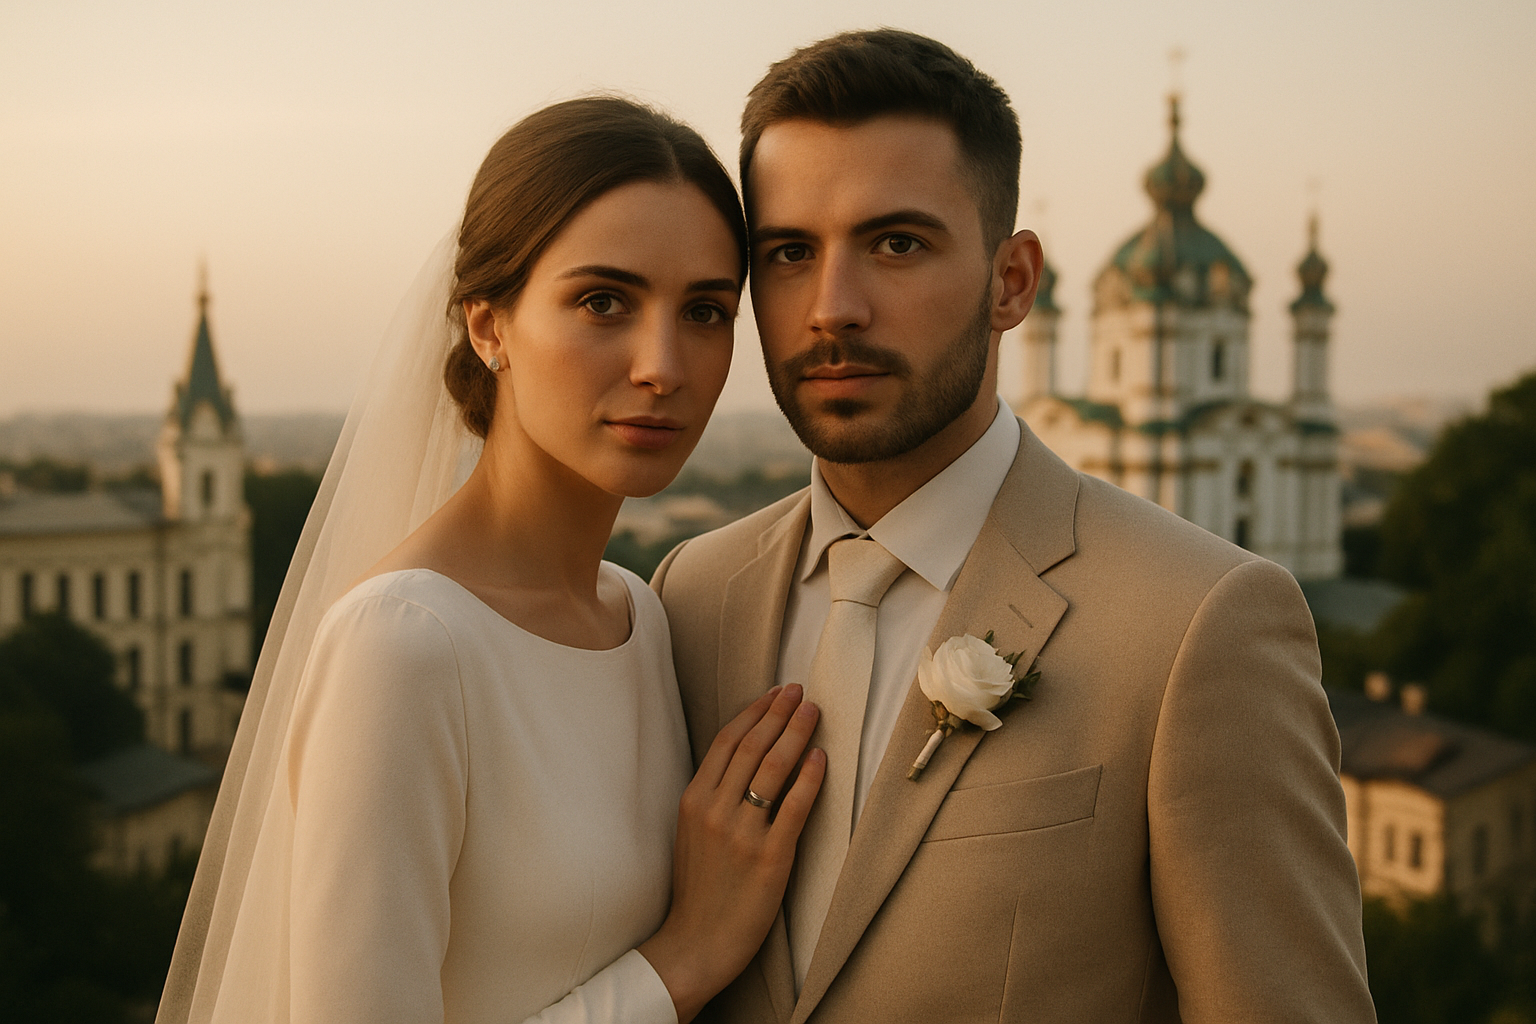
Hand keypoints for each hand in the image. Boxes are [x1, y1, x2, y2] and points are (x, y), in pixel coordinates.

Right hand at [638, 684, 823, 1022]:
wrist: (695, 943)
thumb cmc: (697, 890)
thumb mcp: (692, 833)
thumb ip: (711, 796)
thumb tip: (742, 760)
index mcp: (693, 801)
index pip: (726, 742)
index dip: (753, 713)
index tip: (774, 694)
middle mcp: (714, 810)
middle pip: (751, 747)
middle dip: (778, 713)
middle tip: (799, 691)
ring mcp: (741, 833)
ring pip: (771, 769)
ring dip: (795, 734)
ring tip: (813, 712)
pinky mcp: (769, 858)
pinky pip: (793, 808)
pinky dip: (809, 778)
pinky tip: (821, 758)